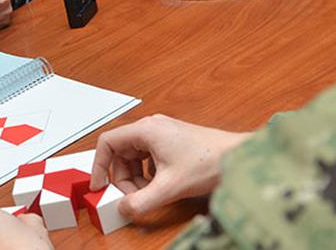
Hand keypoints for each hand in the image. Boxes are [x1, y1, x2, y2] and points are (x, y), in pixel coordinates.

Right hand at [90, 114, 252, 216]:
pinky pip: (147, 157)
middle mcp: (152, 127)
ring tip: (149, 192)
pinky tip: (160, 185)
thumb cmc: (209, 161)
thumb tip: (124, 208)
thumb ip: (142, 201)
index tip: (98, 185)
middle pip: (120, 153)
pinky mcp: (171, 141)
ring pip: (134, 156)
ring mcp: (162, 133)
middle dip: (122, 178)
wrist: (237, 156)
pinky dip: (148, 173)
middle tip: (132, 196)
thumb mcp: (170, 187)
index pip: (107, 142)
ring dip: (135, 177)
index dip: (98, 165)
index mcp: (146, 130)